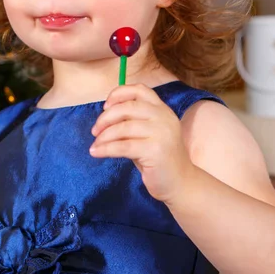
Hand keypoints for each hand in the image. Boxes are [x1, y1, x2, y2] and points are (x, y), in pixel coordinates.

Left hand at [90, 84, 193, 203]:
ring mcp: (162, 133)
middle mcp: (164, 117)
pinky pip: (123, 146)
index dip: (119, 94)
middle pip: (128, 107)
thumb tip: (103, 117)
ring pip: (123, 128)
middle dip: (106, 118)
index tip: (105, 106)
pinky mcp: (156, 150)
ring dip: (104, 136)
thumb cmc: (157, 158)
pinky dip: (106, 149)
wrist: (179, 183)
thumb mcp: (146, 134)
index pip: (140, 90)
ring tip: (95, 145)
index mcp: (162, 109)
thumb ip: (131, 121)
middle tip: (95, 130)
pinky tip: (96, 152)